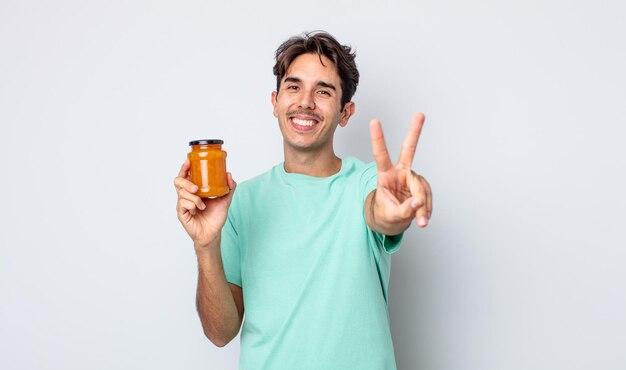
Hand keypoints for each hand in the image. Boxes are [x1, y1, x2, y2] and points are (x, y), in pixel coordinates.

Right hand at [174, 160, 236, 248]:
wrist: (213, 233)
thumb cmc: (216, 217)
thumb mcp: (225, 200)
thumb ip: (229, 188)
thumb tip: (228, 174)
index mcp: (194, 190)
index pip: (186, 176)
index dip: (185, 168)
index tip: (189, 161)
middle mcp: (186, 196)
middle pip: (178, 182)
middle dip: (186, 182)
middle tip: (196, 187)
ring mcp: (183, 204)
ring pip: (181, 193)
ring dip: (194, 197)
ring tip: (202, 204)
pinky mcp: (182, 213)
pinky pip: (183, 204)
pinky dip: (192, 205)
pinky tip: (198, 210)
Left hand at [369, 112, 432, 232]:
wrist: (392, 221)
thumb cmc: (385, 215)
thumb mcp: (389, 216)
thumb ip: (403, 210)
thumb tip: (418, 202)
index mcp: (385, 175)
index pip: (380, 155)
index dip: (378, 138)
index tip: (374, 121)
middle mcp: (400, 172)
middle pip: (409, 150)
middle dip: (415, 132)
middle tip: (420, 114)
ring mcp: (412, 178)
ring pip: (422, 188)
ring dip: (423, 206)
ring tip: (422, 221)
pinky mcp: (421, 186)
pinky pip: (427, 197)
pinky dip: (427, 209)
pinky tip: (423, 217)